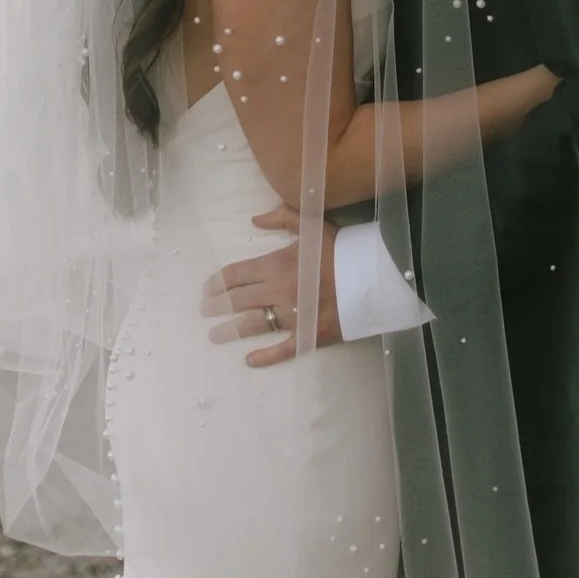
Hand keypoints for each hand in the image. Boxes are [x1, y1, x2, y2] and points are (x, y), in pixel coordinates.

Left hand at [200, 208, 341, 366]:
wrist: (373, 274)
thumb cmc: (341, 247)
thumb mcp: (310, 224)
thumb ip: (280, 217)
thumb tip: (253, 220)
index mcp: (276, 264)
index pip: (236, 275)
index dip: (217, 282)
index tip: (207, 288)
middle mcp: (278, 292)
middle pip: (237, 301)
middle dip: (217, 306)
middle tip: (205, 310)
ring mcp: (292, 316)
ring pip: (251, 325)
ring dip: (229, 330)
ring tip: (214, 335)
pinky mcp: (307, 336)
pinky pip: (281, 350)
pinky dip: (263, 357)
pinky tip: (248, 360)